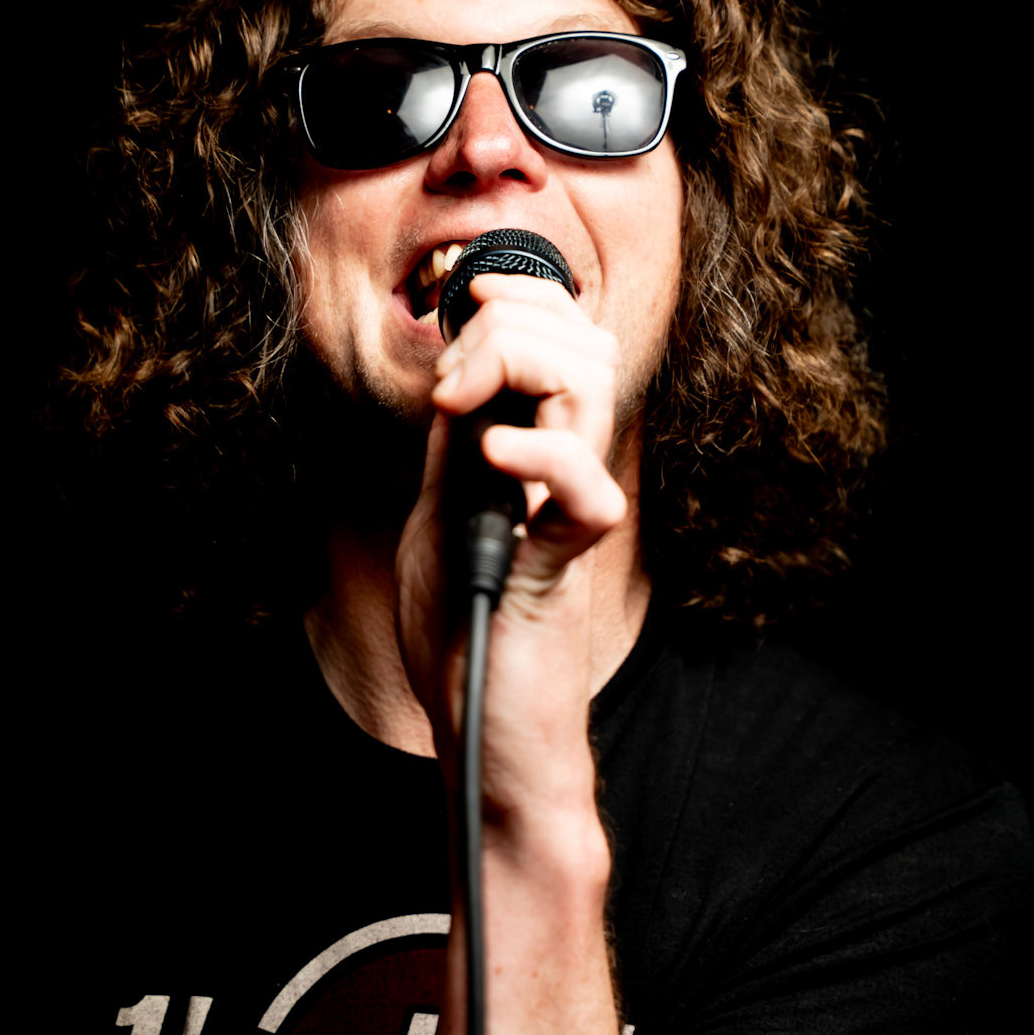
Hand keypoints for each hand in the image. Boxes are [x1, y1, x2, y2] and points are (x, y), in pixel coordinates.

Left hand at [394, 273, 627, 833]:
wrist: (481, 735)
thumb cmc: (462, 633)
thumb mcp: (438, 513)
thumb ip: (452, 449)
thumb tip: (451, 378)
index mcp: (539, 449)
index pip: (564, 331)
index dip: (514, 299)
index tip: (457, 322)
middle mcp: (567, 470)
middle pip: (584, 340)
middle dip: (503, 327)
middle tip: (448, 393)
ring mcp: (571, 514)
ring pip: (595, 386)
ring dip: (516, 367)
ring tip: (461, 412)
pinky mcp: (565, 567)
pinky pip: (587, 494)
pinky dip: (540, 456)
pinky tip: (490, 456)